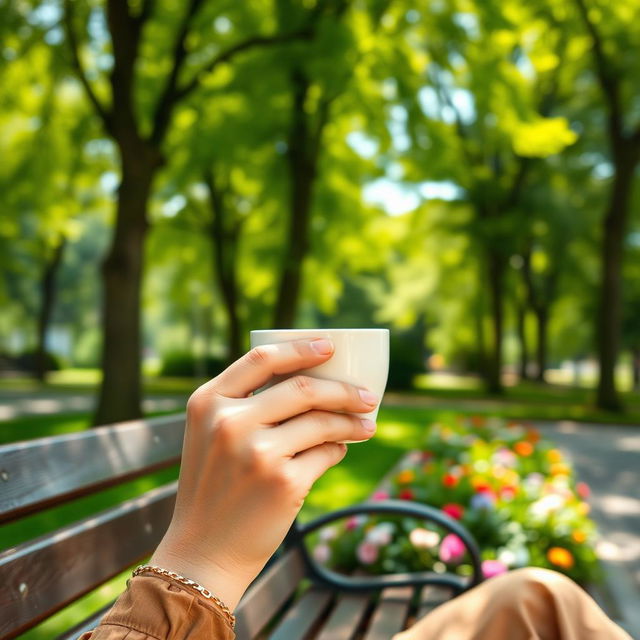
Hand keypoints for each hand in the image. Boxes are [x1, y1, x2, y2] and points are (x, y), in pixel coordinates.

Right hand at [151, 338, 378, 608]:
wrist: (202, 552)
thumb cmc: (213, 488)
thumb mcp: (211, 437)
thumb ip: (246, 405)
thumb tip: (314, 382)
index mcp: (208, 402)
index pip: (262, 358)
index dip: (301, 348)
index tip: (329, 345)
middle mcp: (229, 422)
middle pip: (303, 388)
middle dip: (343, 389)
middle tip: (368, 396)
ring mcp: (257, 452)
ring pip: (321, 421)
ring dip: (351, 421)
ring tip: (366, 424)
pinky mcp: (283, 481)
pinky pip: (326, 453)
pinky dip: (339, 449)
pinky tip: (340, 450)